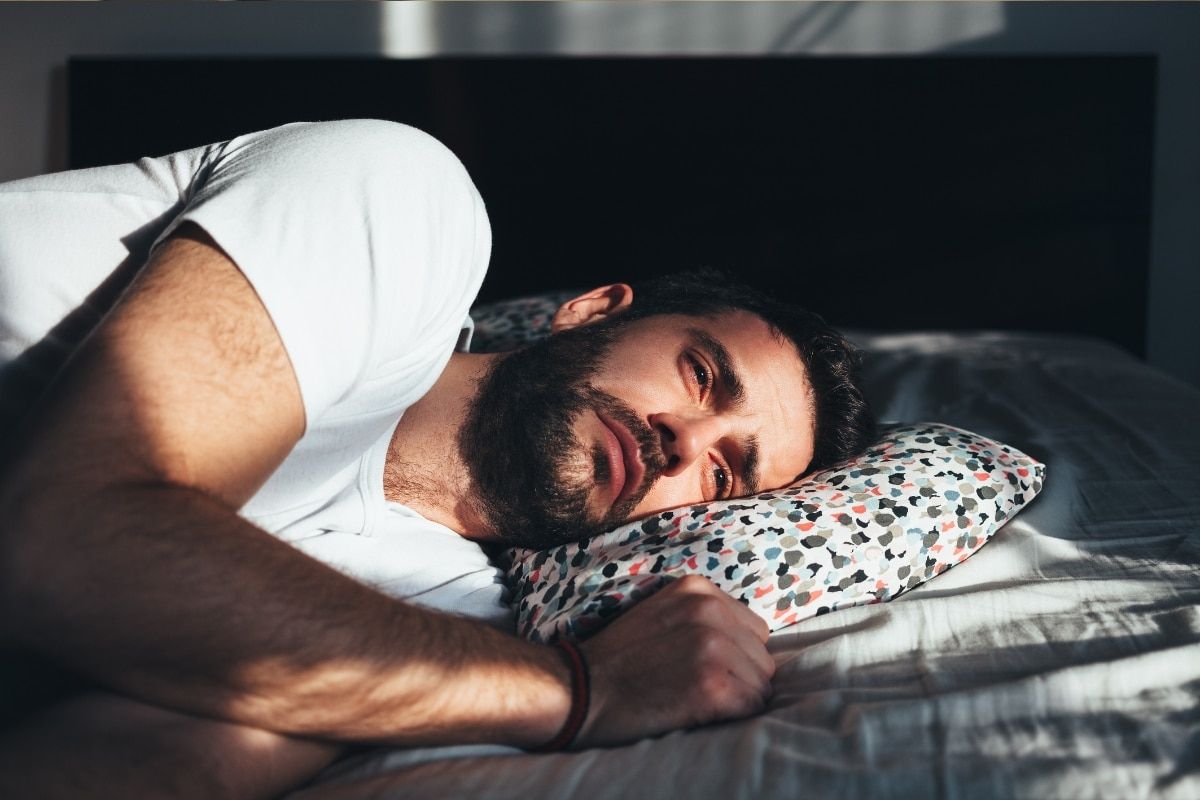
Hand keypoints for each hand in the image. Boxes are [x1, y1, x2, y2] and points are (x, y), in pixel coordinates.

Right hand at [573, 575, 774, 746]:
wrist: (579, 689)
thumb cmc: (619, 659)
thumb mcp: (662, 613)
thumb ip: (703, 617)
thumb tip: (750, 644)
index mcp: (698, 589)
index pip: (755, 630)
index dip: (735, 656)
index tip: (705, 668)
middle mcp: (709, 610)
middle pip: (762, 658)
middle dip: (739, 678)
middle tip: (699, 689)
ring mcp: (712, 647)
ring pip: (761, 685)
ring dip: (736, 700)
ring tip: (696, 701)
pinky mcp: (713, 685)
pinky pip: (752, 707)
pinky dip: (731, 718)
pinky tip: (698, 714)